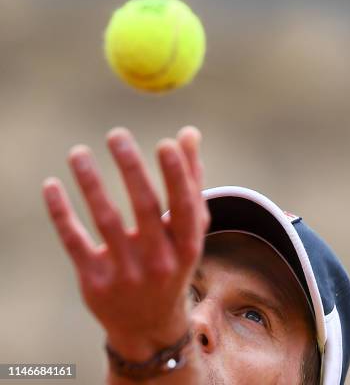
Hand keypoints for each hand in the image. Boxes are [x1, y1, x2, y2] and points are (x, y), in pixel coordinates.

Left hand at [42, 126, 208, 360]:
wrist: (148, 322)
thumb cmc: (170, 260)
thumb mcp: (187, 230)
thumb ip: (190, 181)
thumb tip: (188, 132)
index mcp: (186, 247)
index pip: (185, 207)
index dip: (177, 176)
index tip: (165, 143)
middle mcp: (159, 262)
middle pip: (145, 209)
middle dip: (132, 169)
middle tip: (117, 134)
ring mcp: (126, 274)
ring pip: (106, 220)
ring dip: (91, 183)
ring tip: (78, 152)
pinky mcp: (94, 282)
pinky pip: (74, 241)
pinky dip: (62, 212)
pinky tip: (52, 185)